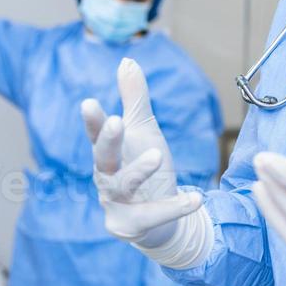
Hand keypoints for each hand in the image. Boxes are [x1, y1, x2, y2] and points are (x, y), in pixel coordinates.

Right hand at [84, 58, 202, 249]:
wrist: (160, 220)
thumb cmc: (146, 168)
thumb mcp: (144, 130)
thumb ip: (135, 98)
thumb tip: (126, 60)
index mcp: (109, 154)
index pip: (96, 134)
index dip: (92, 121)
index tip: (88, 102)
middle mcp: (107, 177)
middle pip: (102, 158)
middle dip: (108, 140)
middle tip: (116, 121)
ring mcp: (117, 203)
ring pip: (124, 186)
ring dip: (139, 170)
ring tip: (158, 154)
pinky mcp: (133, 225)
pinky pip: (154, 216)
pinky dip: (174, 207)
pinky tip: (196, 198)